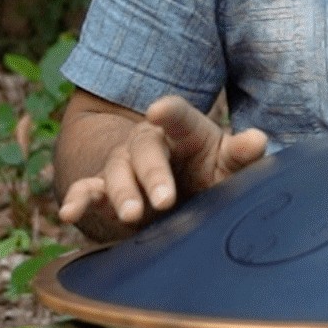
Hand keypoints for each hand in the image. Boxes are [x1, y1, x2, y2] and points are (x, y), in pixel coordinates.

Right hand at [57, 95, 268, 239]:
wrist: (175, 189)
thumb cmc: (207, 170)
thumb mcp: (228, 163)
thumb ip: (242, 154)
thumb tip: (258, 140)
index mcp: (183, 132)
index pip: (178, 117)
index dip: (169, 113)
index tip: (157, 111)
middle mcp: (149, 144)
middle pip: (146, 150)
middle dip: (152, 174)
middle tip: (164, 200)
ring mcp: (124, 166)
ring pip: (116, 172)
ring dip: (122, 193)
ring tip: (132, 215)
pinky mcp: (106, 192)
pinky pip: (87, 191)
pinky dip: (77, 200)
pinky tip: (69, 213)